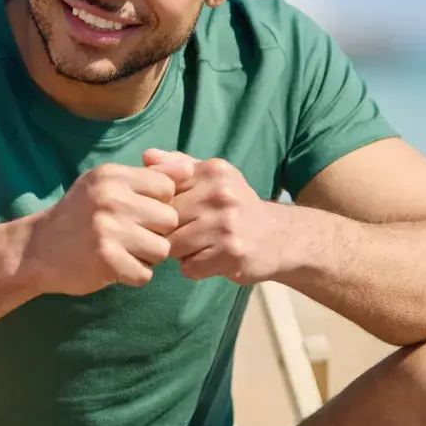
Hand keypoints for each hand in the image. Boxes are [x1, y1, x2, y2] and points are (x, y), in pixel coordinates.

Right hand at [24, 161, 192, 294]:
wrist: (37, 249)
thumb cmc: (79, 215)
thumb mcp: (107, 185)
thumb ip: (149, 177)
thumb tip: (190, 169)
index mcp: (112, 176)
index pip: (167, 188)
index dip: (160, 205)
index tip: (138, 214)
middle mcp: (110, 198)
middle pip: (170, 220)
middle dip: (156, 233)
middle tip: (130, 236)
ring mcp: (108, 229)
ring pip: (162, 249)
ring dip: (146, 257)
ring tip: (123, 251)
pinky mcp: (106, 259)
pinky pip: (145, 273)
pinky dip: (133, 275)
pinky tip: (114, 266)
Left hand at [142, 149, 289, 283]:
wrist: (278, 237)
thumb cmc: (235, 205)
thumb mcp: (213, 177)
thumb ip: (178, 164)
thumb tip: (147, 157)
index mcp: (213, 171)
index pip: (162, 190)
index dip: (160, 207)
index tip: (172, 213)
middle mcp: (220, 194)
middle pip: (165, 221)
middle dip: (169, 232)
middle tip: (187, 232)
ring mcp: (226, 225)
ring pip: (173, 246)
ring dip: (180, 252)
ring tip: (198, 246)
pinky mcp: (231, 254)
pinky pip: (189, 268)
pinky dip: (194, 268)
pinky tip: (209, 259)